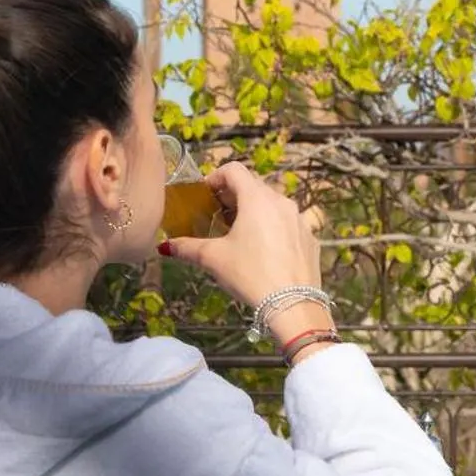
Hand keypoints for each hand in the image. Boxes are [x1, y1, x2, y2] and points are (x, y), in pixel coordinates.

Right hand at [160, 164, 329, 343]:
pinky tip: (262, 250)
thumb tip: (165, 246)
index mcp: (257, 199)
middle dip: (233, 196)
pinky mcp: (310, 238)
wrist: (294, 305)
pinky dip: (272, 227)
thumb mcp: (214, 259)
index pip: (234, 170)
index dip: (215, 177)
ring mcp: (300, 219)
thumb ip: (187, 247)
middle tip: (216, 215)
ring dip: (253, 211)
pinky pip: (287, 223)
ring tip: (238, 233)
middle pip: (254, 186)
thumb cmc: (250, 274)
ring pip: (273, 204)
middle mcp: (282, 201)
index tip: (204, 195)